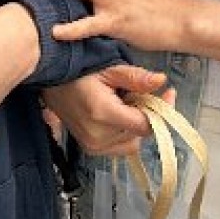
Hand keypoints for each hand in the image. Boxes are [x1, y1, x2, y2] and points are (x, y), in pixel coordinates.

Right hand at [42, 64, 171, 156]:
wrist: (51, 83)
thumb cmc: (78, 72)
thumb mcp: (109, 69)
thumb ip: (136, 78)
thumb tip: (161, 81)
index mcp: (102, 114)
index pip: (145, 125)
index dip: (161, 111)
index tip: (168, 93)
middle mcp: (97, 136)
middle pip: (140, 133)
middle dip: (146, 113)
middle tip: (140, 93)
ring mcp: (93, 146)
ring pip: (133, 141)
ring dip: (136, 124)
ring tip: (125, 103)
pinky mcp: (91, 150)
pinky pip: (121, 147)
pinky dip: (125, 133)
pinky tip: (118, 115)